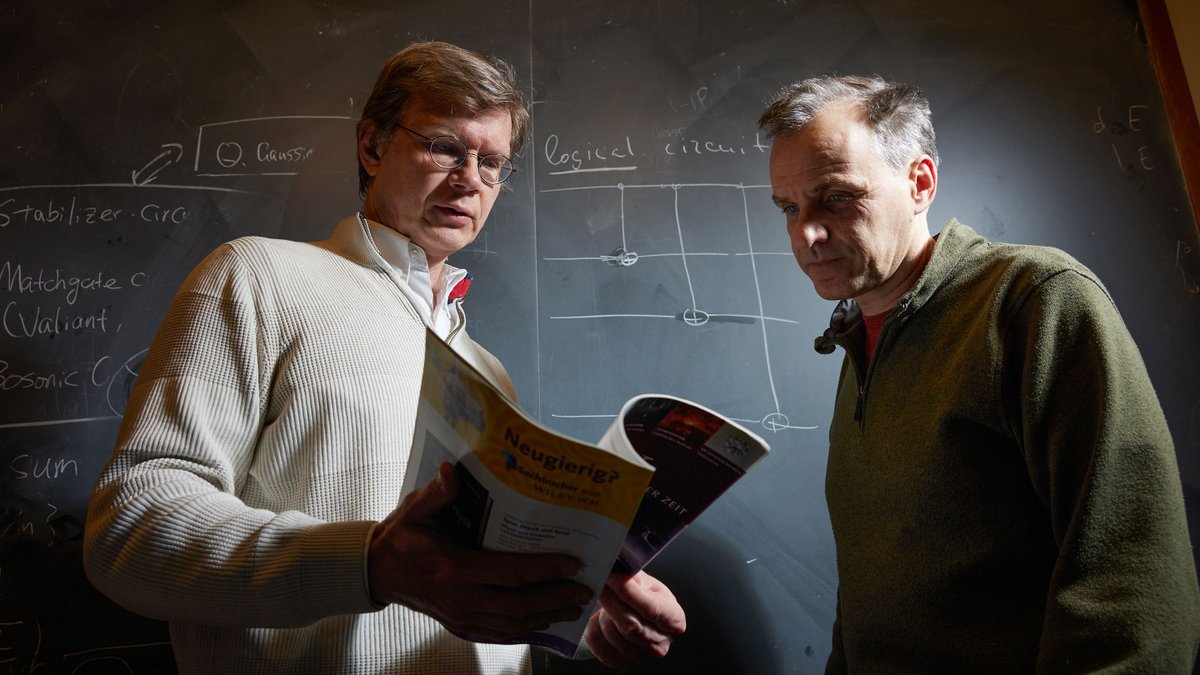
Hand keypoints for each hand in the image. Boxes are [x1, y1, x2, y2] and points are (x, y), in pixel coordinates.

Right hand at [368, 463, 591, 639]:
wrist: (377, 573)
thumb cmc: (401, 538)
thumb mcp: (415, 510)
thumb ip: (437, 493)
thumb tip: (452, 470)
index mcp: (453, 569)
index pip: (509, 573)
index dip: (543, 570)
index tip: (571, 564)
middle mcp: (460, 599)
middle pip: (518, 605)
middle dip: (554, 598)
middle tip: (583, 590)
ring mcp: (460, 617)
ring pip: (511, 624)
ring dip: (545, 616)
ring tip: (572, 608)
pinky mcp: (459, 626)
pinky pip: (498, 634)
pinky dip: (524, 631)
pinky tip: (543, 623)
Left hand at [584, 570, 686, 667]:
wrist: (637, 618)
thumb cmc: (645, 599)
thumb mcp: (647, 583)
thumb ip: (635, 577)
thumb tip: (618, 567)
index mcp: (674, 620)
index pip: (650, 608)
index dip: (628, 591)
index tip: (612, 576)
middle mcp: (661, 642)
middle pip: (630, 623)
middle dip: (611, 599)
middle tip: (600, 581)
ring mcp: (641, 656)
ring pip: (612, 632)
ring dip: (603, 613)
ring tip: (606, 601)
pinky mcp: (620, 663)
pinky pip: (597, 643)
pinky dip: (593, 627)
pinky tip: (600, 618)